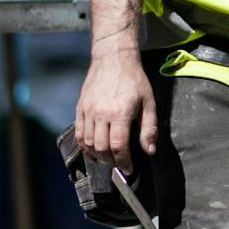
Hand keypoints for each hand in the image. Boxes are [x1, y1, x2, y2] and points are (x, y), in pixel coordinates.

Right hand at [73, 48, 160, 172]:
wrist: (113, 59)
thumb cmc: (135, 80)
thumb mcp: (149, 102)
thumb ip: (149, 128)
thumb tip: (149, 151)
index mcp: (120, 113)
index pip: (118, 146)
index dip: (124, 162)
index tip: (129, 169)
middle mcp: (101, 114)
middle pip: (101, 148)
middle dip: (111, 161)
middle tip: (119, 165)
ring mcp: (88, 111)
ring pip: (88, 143)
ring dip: (97, 155)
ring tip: (108, 159)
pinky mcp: (80, 108)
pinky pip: (79, 133)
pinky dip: (84, 146)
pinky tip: (93, 151)